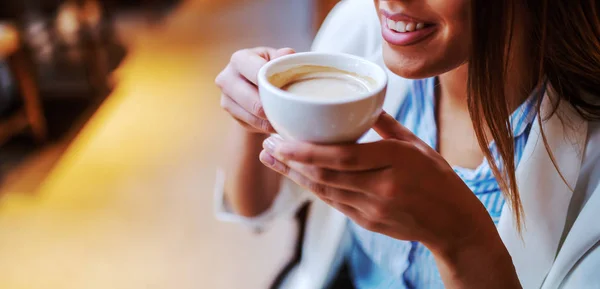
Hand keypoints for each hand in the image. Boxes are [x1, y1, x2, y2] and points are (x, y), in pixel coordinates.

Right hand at [215, 47, 294, 133]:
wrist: (251, 82)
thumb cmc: (267, 66)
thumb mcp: (275, 58)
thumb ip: (282, 57)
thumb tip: (288, 54)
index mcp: (239, 59)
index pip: (257, 73)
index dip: (276, 83)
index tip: (291, 90)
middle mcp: (226, 78)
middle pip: (255, 102)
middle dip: (276, 106)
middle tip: (293, 109)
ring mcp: (225, 98)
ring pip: (255, 116)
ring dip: (273, 118)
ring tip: (288, 116)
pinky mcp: (230, 113)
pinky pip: (253, 124)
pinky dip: (267, 125)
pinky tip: (277, 120)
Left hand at [258, 112, 499, 253]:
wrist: (452, 223)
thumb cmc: (438, 179)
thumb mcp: (417, 145)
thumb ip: (387, 125)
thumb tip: (363, 103)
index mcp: (396, 162)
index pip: (342, 156)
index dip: (306, 150)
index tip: (280, 139)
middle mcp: (381, 188)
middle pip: (325, 174)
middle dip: (290, 161)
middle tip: (267, 145)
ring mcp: (372, 209)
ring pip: (324, 190)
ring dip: (295, 175)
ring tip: (272, 159)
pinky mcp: (366, 222)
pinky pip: (333, 202)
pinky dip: (312, 187)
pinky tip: (297, 175)